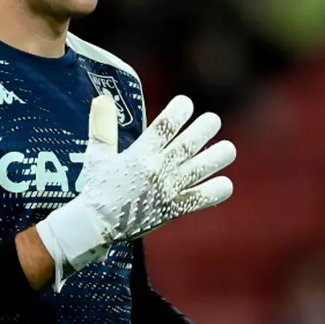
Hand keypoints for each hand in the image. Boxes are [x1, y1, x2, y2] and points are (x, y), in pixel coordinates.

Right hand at [36, 94, 235, 289]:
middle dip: (206, 127)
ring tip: (227, 149)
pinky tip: (223, 182)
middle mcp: (157, 170)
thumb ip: (102, 125)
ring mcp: (168, 190)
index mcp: (139, 154)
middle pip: (190, 143)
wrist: (98, 226)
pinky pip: (203, 198)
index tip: (185, 105)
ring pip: (203, 168)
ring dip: (219, 156)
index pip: (166, 125)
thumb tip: (102, 97)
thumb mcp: (97, 155)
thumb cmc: (98, 188)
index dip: (180, 110)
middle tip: (213, 121)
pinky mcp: (174, 209)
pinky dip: (218, 190)